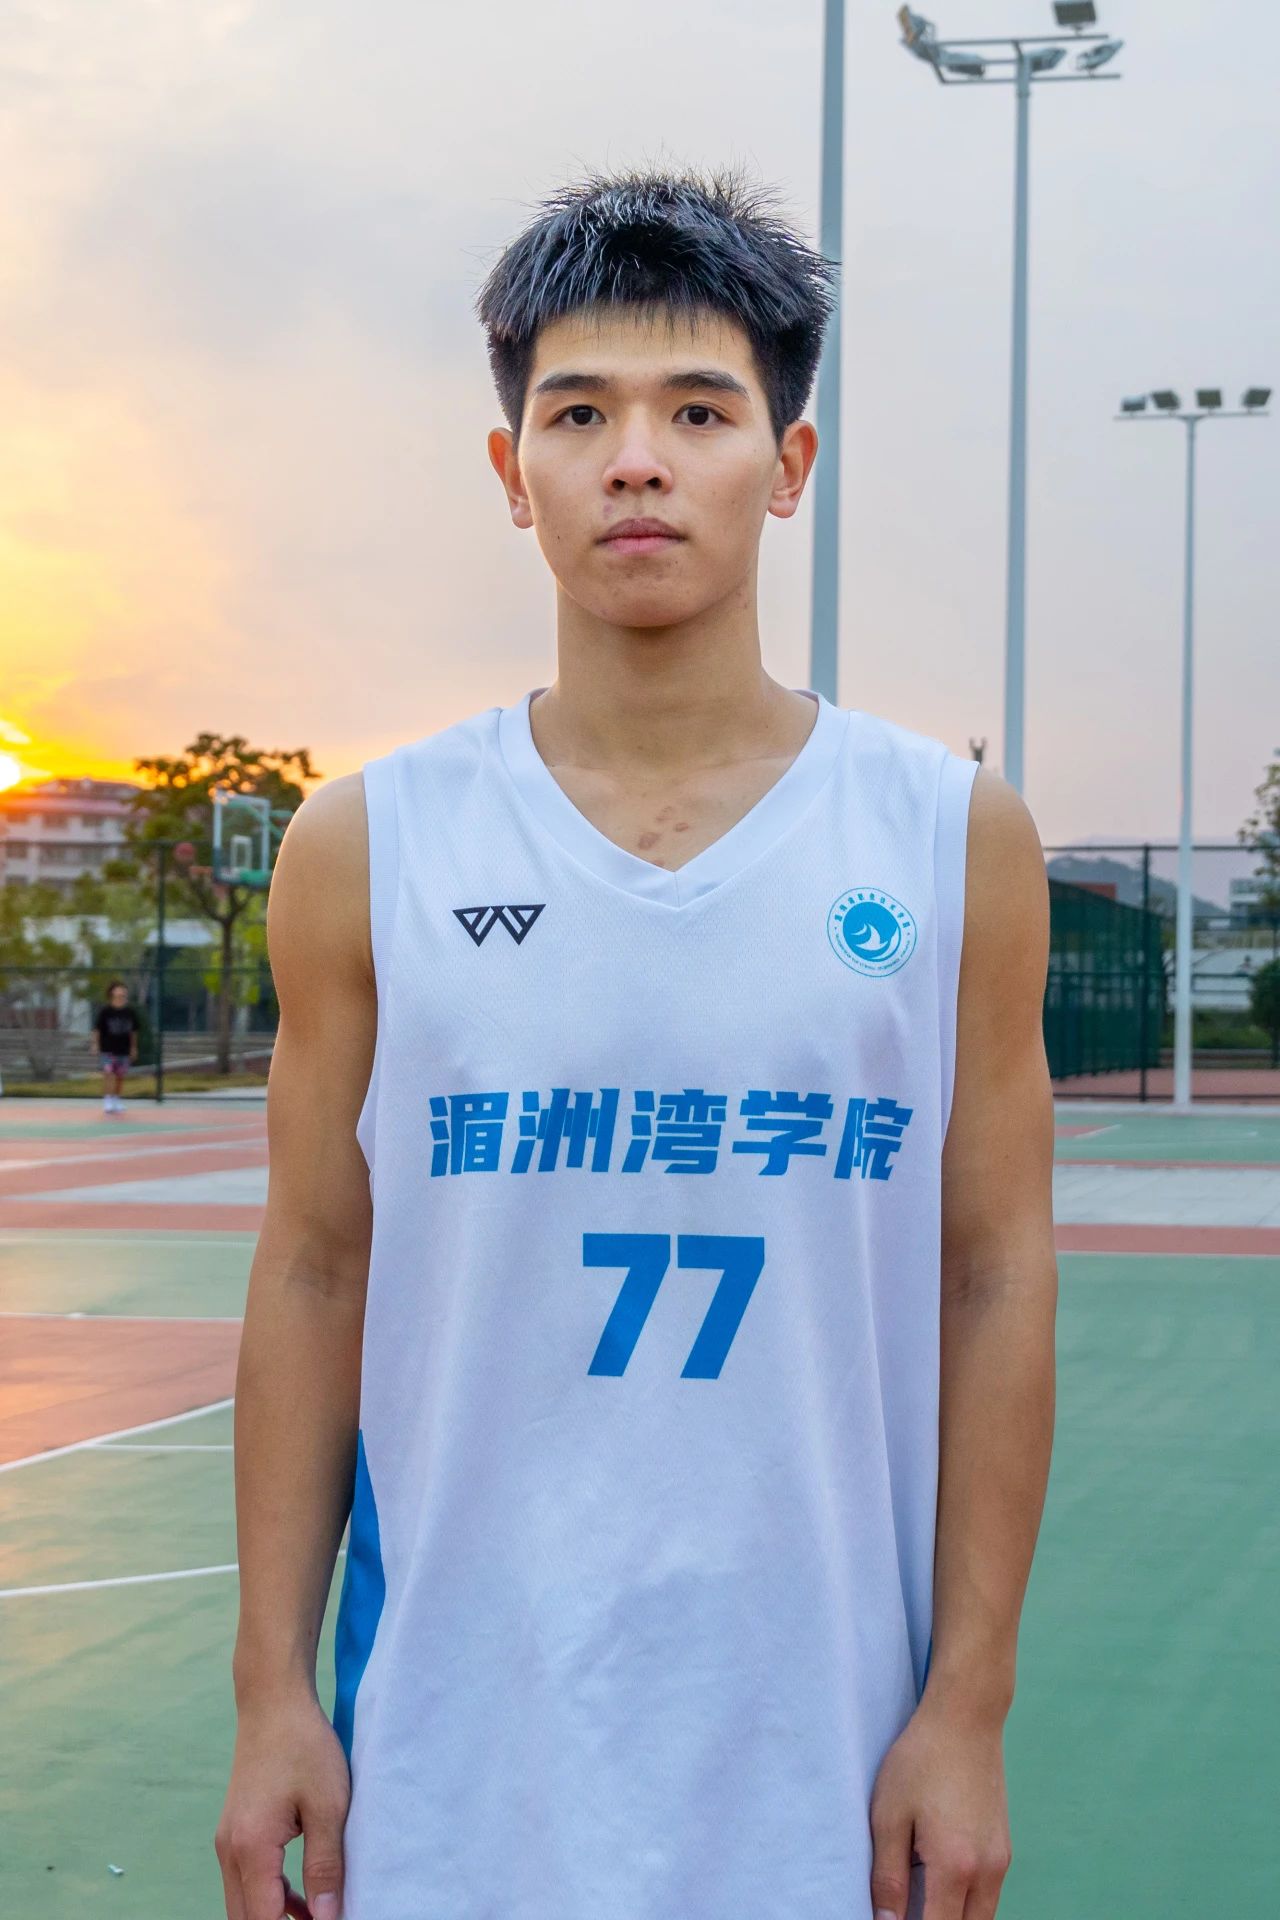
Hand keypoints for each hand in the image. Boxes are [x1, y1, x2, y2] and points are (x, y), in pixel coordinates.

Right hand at [214, 1689, 349, 1919]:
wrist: (273, 1702)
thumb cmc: (304, 1746)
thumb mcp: (328, 1805)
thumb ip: (326, 1865)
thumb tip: (328, 1917)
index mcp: (251, 1849)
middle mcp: (230, 1852)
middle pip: (247, 1918)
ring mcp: (228, 1842)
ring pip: (244, 1903)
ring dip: (274, 1917)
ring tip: (318, 1916)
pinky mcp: (234, 1832)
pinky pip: (246, 1881)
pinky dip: (269, 1897)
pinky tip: (301, 1898)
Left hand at [868, 1694, 1011, 1919]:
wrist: (966, 1717)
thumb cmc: (921, 1759)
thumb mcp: (889, 1815)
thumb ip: (887, 1876)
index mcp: (956, 1866)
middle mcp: (988, 1871)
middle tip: (906, 1911)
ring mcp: (1002, 1860)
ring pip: (981, 1917)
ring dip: (953, 1916)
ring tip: (919, 1900)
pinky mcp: (1005, 1848)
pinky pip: (988, 1895)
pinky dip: (966, 1903)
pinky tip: (937, 1882)